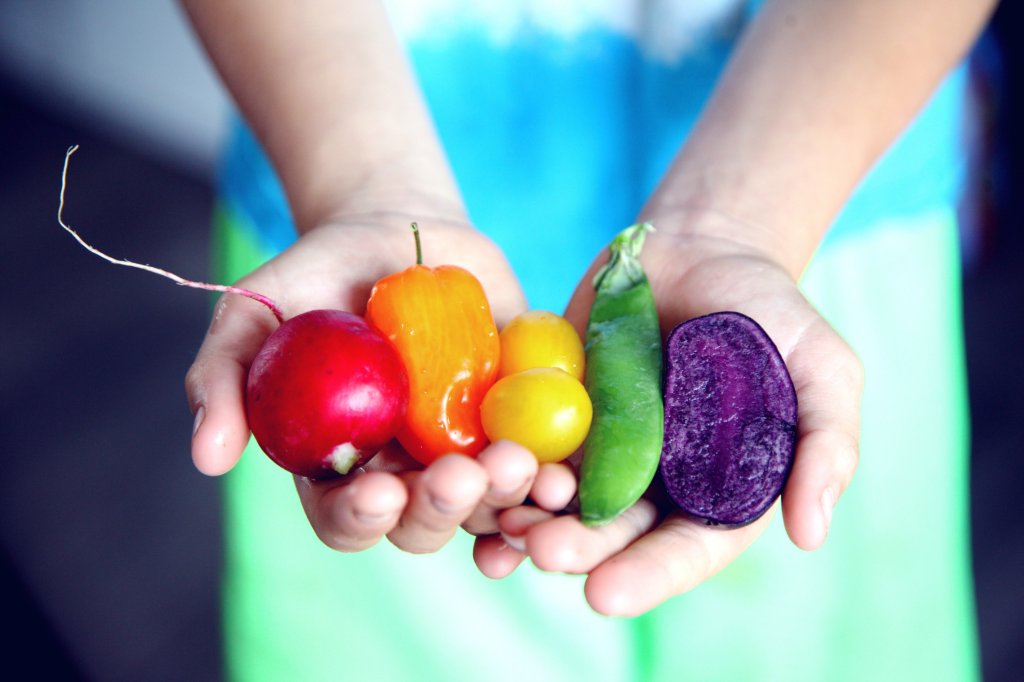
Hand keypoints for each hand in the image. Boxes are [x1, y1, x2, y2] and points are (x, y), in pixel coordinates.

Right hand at [185, 213, 534, 552]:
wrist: (402, 230)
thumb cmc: (319, 272)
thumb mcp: (257, 310)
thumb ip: (225, 376)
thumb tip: (208, 458)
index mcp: (340, 464)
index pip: (346, 518)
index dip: (361, 519)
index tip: (380, 490)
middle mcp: (405, 471)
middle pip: (424, 523)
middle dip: (443, 509)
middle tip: (461, 475)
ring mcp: (466, 449)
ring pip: (488, 505)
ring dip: (505, 499)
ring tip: (519, 466)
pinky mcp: (518, 421)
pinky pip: (540, 465)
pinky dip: (551, 480)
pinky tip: (561, 478)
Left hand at [474, 219, 862, 614]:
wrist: (701, 248)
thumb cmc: (770, 312)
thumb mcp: (821, 367)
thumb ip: (825, 443)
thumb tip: (810, 534)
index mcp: (715, 490)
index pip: (684, 549)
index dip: (647, 576)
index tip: (605, 595)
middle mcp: (653, 481)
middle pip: (612, 532)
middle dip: (576, 549)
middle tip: (541, 551)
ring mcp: (599, 445)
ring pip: (559, 499)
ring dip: (527, 517)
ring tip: (500, 525)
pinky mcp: (555, 407)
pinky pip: (523, 444)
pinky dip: (499, 466)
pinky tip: (471, 478)